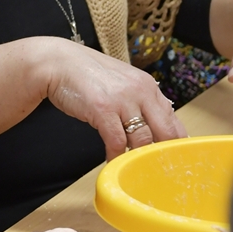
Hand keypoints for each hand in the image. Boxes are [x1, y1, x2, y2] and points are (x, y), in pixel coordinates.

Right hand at [40, 37, 184, 158]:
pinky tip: (113, 161)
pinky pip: (117, 142)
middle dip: (163, 153)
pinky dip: (116, 156)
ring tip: (134, 168)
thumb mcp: (121, 83)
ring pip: (143, 139)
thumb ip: (139, 100)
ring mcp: (122, 100)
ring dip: (138, 157)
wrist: (57, 63)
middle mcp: (140, 91)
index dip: (175, 142)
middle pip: (165, 132)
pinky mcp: (103, 109)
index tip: (172, 157)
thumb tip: (153, 124)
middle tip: (157, 169)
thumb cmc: (86, 74)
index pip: (173, 119)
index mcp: (148, 86)